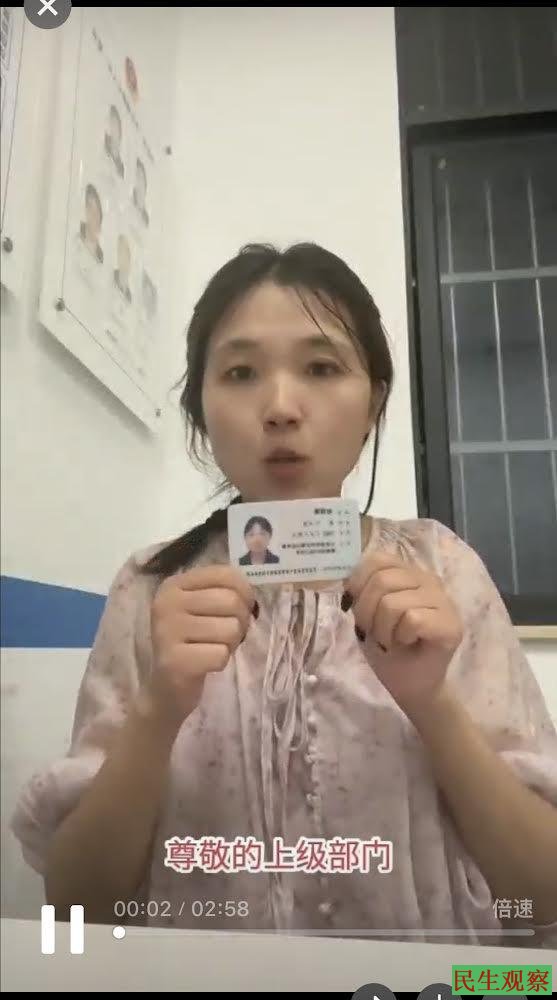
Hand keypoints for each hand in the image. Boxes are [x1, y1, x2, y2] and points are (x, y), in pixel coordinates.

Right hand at [146, 565, 257, 726]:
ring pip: (231, 629)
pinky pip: (221, 654)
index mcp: (174, 585)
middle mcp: (166, 603)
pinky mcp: (175, 661)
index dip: (244, 592)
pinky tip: (205, 664)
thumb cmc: (192, 642)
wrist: (166, 687)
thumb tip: (250, 596)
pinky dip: (221, 662)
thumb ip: (224, 593)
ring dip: (230, 644)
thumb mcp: (201, 608)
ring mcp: (167, 632)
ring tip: (212, 648)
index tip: (239, 609)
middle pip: (231, 601)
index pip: (225, 574)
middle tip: (225, 635)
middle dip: (239, 621)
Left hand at [343, 550, 462, 719]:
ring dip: (382, 629)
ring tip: (390, 640)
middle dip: (366, 611)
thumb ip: (363, 589)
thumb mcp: (368, 613)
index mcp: (408, 573)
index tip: (354, 607)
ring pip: (394, 603)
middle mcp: (428, 580)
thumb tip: (347, 578)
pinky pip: (412, 619)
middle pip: (382, 580)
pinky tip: (408, 643)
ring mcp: (443, 600)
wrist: (411, 685)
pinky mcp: (450, 623)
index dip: (358, 582)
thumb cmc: (389, 648)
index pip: (378, 559)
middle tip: (372, 631)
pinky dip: (400, 636)